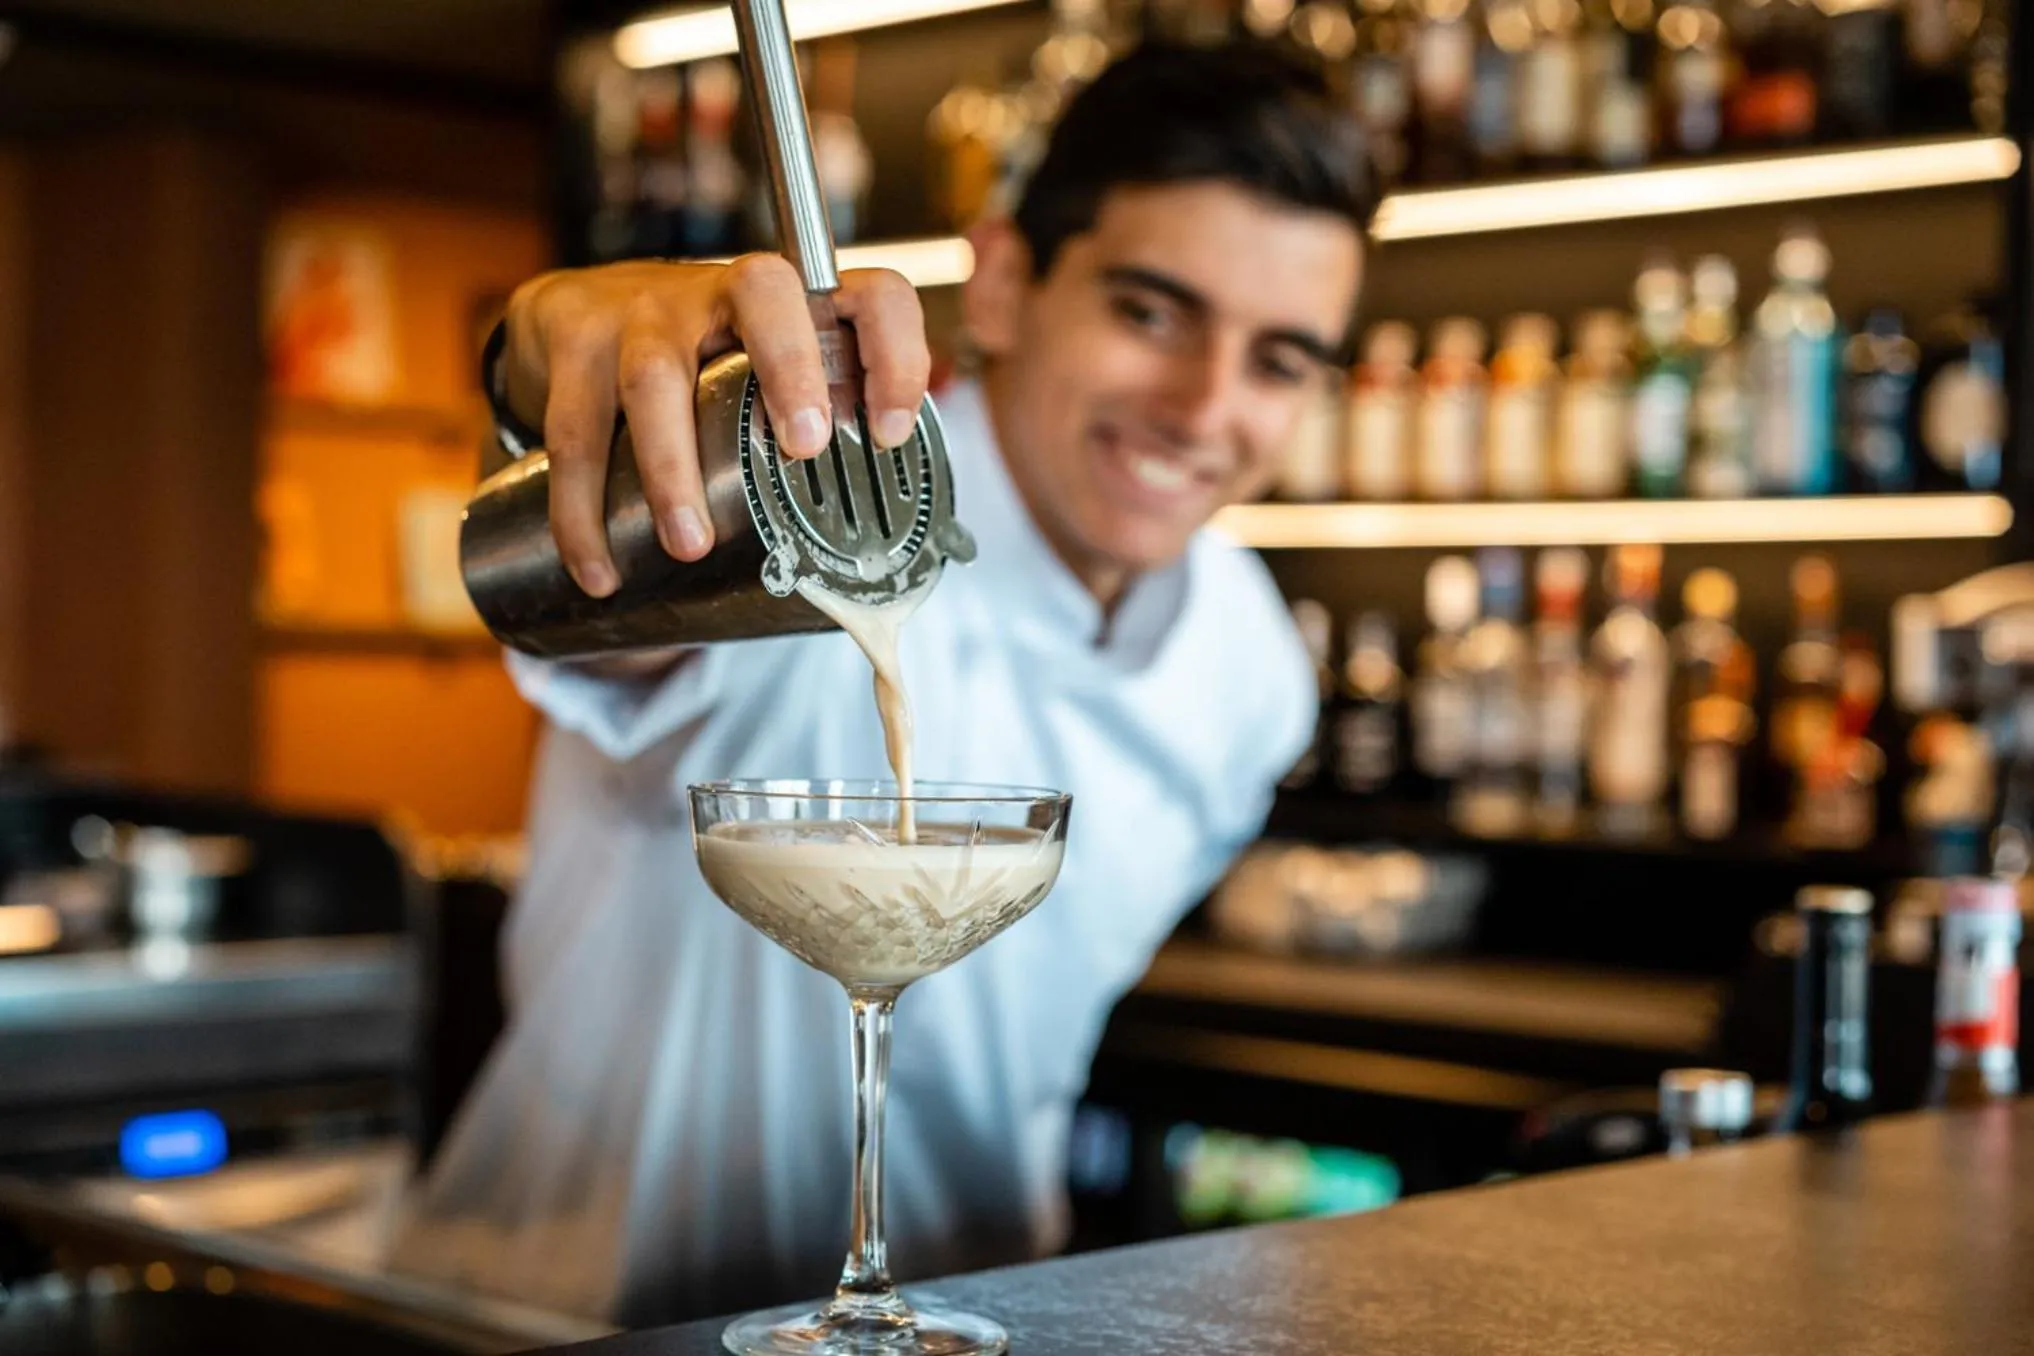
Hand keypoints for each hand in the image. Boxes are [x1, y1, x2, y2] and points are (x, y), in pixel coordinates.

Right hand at [499, 256, 930, 597]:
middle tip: (804, 447)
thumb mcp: (760, 381)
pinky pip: (576, 433)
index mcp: (793, 307)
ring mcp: (646, 312)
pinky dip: (582, 512)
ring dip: (674, 468)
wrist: (574, 316)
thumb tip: (861, 547)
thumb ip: (809, 437)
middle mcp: (723, 293)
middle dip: (790, 366)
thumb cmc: (695, 363)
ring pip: (657, 377)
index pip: (873, 296)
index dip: (895, 354)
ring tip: (690, 542)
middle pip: (763, 293)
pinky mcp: (578, 343)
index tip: (890, 432)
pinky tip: (600, 569)